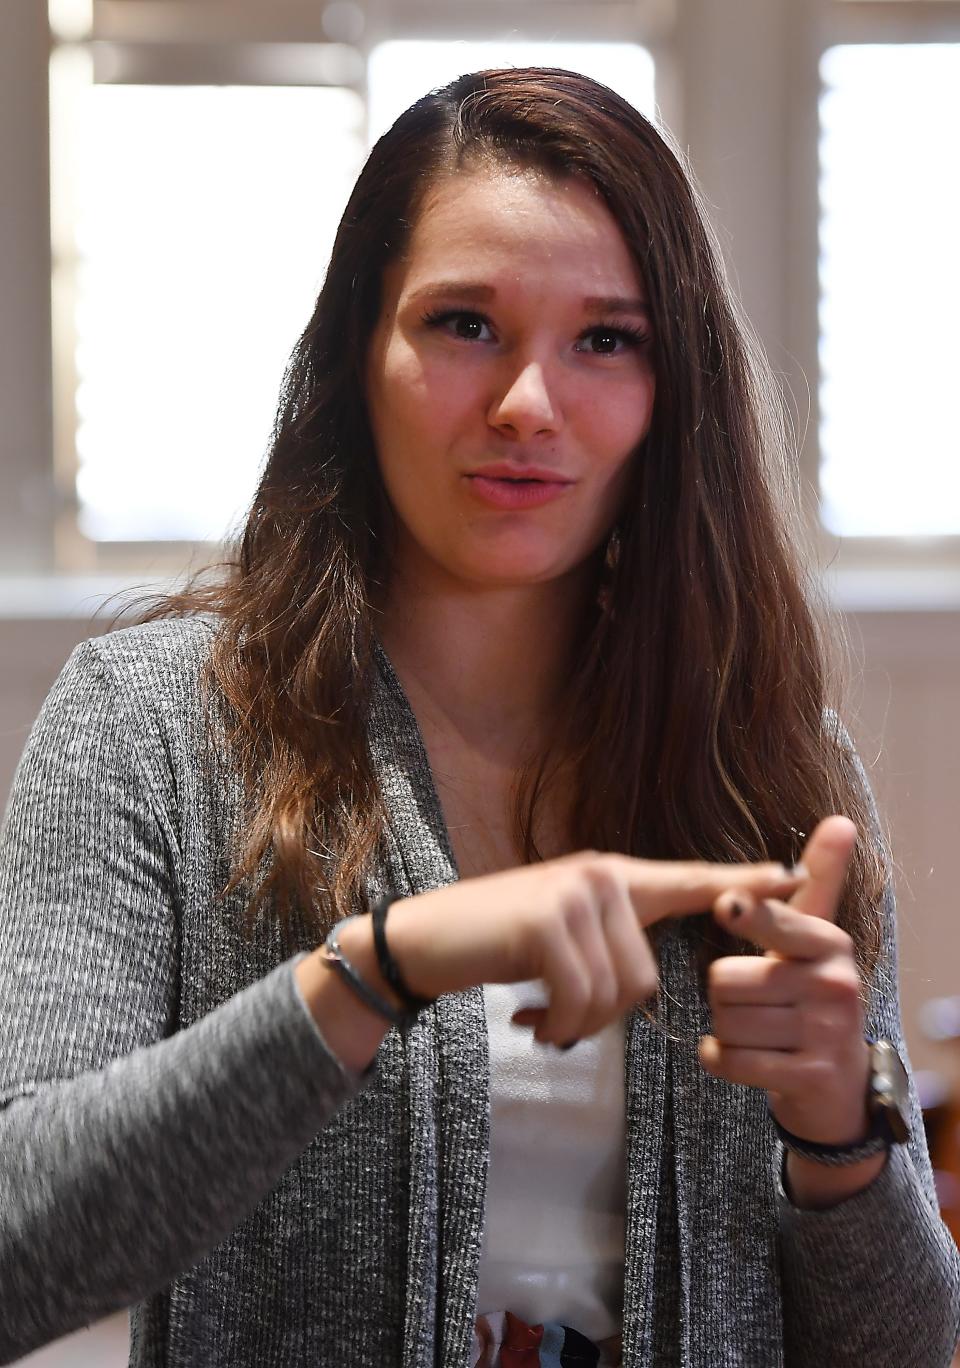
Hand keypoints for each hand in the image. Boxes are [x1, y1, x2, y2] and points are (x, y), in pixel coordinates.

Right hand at [386, 851, 804, 1046]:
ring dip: (576, 1025)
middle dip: (602, 1016)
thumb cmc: (495, 944)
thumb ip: (608, 939)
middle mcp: (599, 876)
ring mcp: (573, 894)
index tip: (795, 875)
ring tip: (539, 1016)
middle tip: (556, 1018)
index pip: (689, 878)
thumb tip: (640, 983)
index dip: (742, 881)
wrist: (423, 942)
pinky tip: (528, 1023)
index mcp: (611, 877)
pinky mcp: (546, 923)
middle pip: (644, 976)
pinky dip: (556, 1027)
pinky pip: (581, 1000)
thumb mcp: (561, 933)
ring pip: (616, 993)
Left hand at [699, 817, 870, 1145]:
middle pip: (726, 978)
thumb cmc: (811, 994)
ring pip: (725, 1020)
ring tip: (757, 1030)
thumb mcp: (813, 936)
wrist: (837, 1082)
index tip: (727, 906)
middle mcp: (834, 983)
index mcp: (829, 942)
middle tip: (757, 1002)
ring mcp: (826, 1032)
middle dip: (723, 993)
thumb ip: (817, 880)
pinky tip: (740, 1056)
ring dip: (724, 1028)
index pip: (777, 922)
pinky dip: (719, 1059)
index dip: (748, 915)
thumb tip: (841, 821)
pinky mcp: (809, 1075)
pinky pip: (730, 1059)